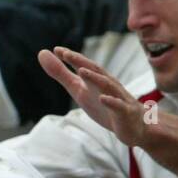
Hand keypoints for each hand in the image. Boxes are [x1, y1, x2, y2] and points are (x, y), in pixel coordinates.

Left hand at [39, 46, 153, 147]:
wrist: (134, 127)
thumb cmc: (105, 105)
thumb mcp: (79, 90)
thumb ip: (62, 74)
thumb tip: (43, 54)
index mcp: (96, 80)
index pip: (83, 65)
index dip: (71, 58)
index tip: (56, 50)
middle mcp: (108, 85)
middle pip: (95, 71)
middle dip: (81, 62)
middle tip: (66, 54)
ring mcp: (118, 98)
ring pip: (107, 86)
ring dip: (95, 78)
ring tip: (81, 71)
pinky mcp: (125, 113)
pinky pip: (119, 106)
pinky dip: (111, 102)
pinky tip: (102, 98)